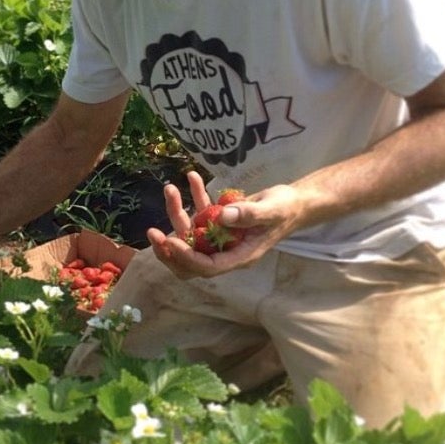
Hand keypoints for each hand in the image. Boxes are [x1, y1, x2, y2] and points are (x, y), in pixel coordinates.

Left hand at [146, 171, 304, 278]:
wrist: (292, 202)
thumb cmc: (285, 209)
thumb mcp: (271, 210)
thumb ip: (248, 214)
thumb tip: (221, 216)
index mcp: (239, 257)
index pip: (208, 267)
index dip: (186, 258)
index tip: (170, 241)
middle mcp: (225, 251)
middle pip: (190, 261)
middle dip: (169, 249)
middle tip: (151, 232)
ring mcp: (220, 238)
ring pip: (190, 234)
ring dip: (176, 213)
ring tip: (170, 188)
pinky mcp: (218, 222)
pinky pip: (199, 214)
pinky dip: (192, 197)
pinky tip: (191, 176)